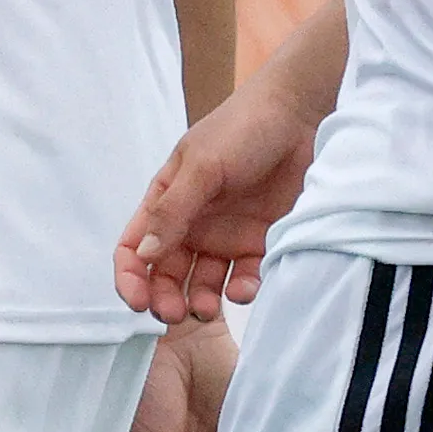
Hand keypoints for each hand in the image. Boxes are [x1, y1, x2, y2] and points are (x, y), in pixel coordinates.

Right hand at [115, 81, 320, 321]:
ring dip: (200, 300)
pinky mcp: (262, 243)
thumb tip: (143, 254)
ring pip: (203, 282)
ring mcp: (227, 235)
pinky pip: (246, 277)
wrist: (301, 116)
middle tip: (174, 314)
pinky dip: (242, 289)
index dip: (130, 276)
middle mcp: (193, 223)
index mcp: (167, 200)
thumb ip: (173, 212)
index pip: (135, 246)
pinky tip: (244, 287)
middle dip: (165, 297)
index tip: (137, 301)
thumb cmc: (241, 129)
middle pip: (167, 272)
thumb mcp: (200, 167)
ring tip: (207, 308)